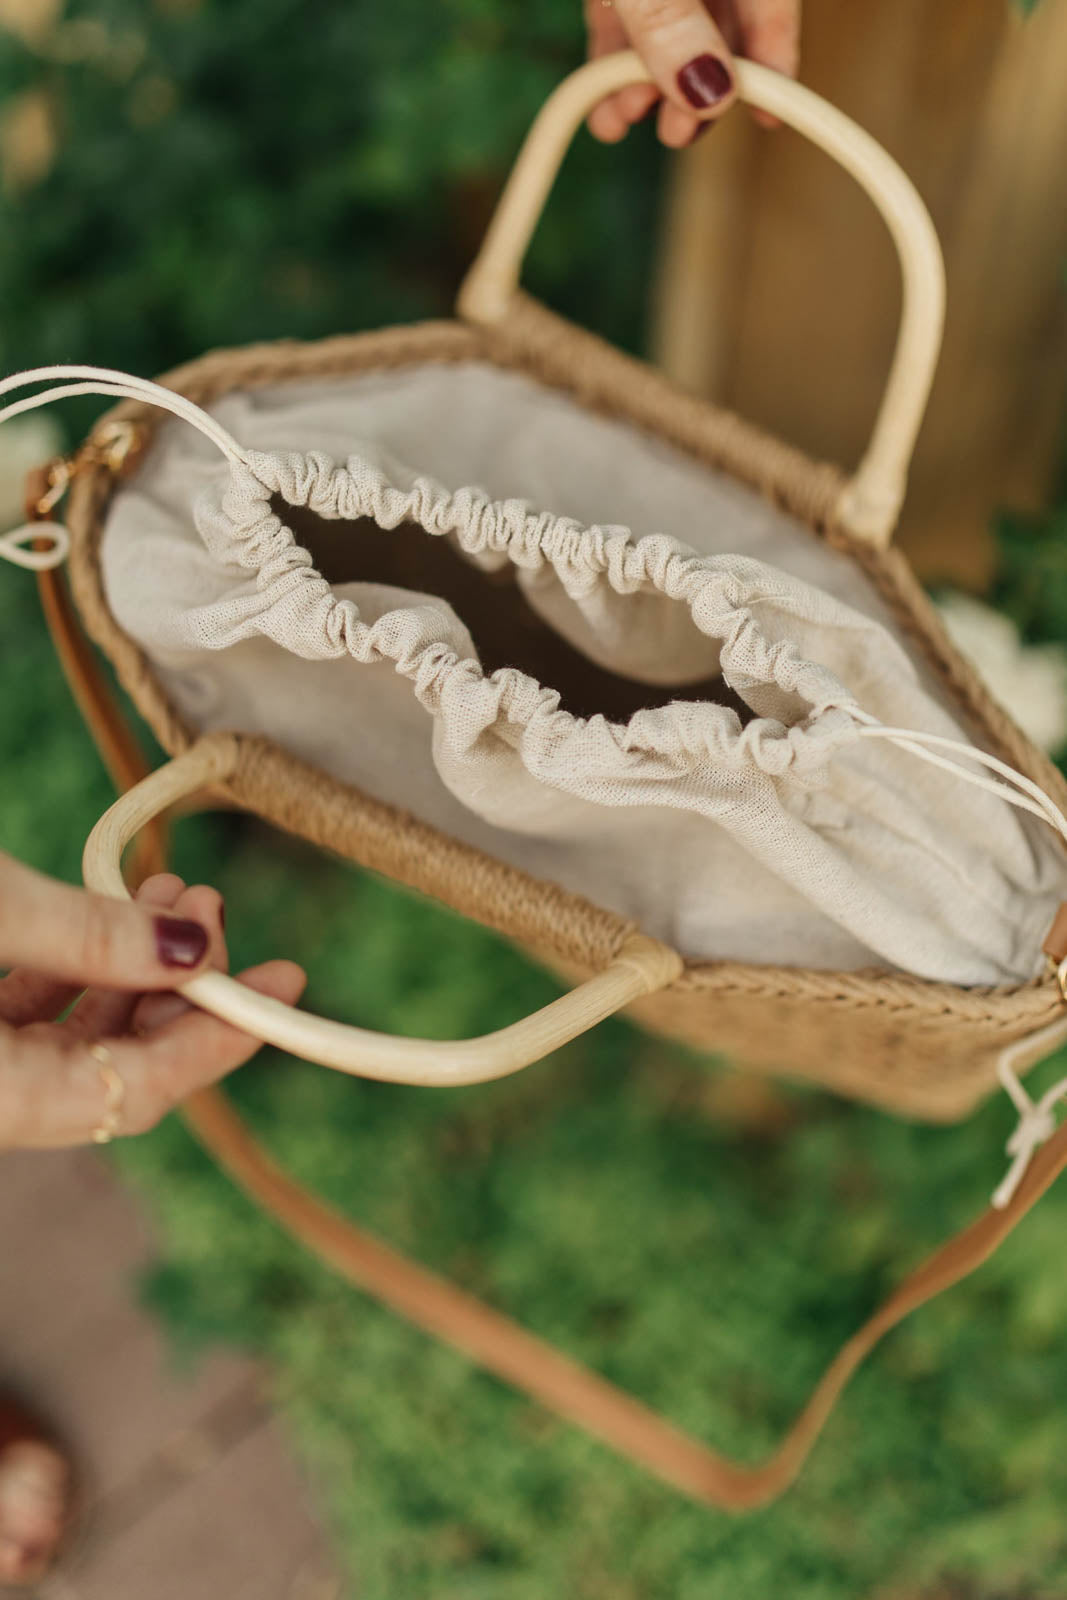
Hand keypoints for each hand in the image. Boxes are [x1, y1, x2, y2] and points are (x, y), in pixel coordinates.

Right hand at [0, 853, 305, 1148]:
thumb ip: (85, 936)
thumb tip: (195, 951)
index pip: (132, 1096)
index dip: (216, 1040)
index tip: (282, 983)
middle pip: (110, 1072)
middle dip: (176, 986)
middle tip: (211, 907)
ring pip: (70, 1042)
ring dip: (130, 968)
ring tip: (173, 892)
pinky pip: (28, 1022)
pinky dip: (79, 967)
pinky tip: (116, 913)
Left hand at [586, 0, 800, 145]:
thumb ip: (671, 18)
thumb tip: (708, 91)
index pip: (772, 2)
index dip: (775, 60)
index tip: (769, 117)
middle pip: (721, 30)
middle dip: (697, 89)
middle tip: (677, 130)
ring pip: (666, 39)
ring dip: (649, 91)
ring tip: (623, 117)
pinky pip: (622, 31)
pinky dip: (613, 73)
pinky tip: (607, 116)